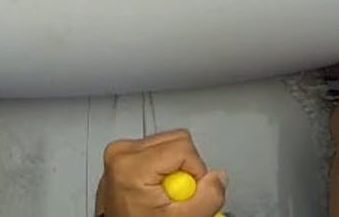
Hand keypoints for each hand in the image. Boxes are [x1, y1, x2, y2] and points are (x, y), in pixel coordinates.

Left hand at [95, 129, 226, 216]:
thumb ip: (208, 198)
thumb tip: (218, 176)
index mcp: (131, 164)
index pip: (184, 147)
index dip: (195, 172)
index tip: (185, 194)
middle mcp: (121, 151)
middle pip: (177, 140)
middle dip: (185, 168)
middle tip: (174, 196)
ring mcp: (120, 151)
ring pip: (169, 143)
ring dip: (175, 167)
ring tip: (164, 194)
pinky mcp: (122, 155)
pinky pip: (157, 149)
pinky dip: (163, 167)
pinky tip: (156, 189)